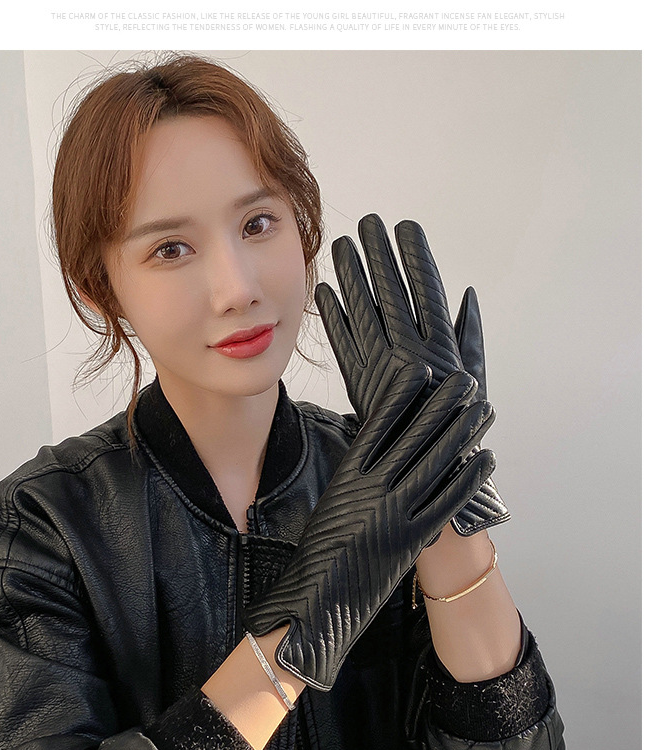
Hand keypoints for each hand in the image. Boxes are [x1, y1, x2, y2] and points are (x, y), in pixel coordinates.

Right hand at [243, 365, 495, 689]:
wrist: (313, 601)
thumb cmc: (320, 552)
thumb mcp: (333, 501)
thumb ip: (357, 473)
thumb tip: (380, 444)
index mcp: (348, 474)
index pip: (380, 422)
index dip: (404, 394)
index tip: (422, 371)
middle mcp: (372, 487)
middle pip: (415, 435)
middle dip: (444, 405)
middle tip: (465, 381)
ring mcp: (394, 512)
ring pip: (437, 462)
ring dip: (464, 434)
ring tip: (483, 410)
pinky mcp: (413, 538)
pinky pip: (448, 502)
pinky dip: (469, 479)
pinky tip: (486, 460)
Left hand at [315, 214, 508, 535]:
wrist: (427, 476)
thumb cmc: (458, 427)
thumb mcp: (475, 379)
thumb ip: (470, 336)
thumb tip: (466, 296)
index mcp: (441, 349)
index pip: (426, 291)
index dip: (413, 257)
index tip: (404, 226)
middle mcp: (412, 354)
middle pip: (391, 293)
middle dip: (378, 255)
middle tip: (366, 221)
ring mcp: (382, 369)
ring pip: (363, 313)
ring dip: (351, 276)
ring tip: (340, 244)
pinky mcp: (359, 386)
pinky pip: (344, 346)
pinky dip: (334, 318)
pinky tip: (325, 291)